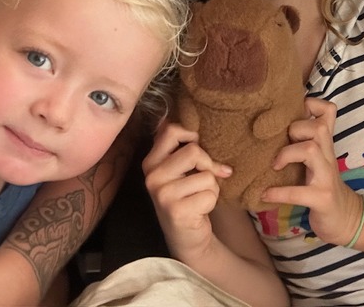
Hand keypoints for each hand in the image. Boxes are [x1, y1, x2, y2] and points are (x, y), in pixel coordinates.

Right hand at [142, 121, 230, 258]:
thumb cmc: (187, 197)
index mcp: (151, 161)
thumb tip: (203, 125)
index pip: (171, 130)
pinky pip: (210, 194)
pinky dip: (212, 202)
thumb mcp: (180, 171)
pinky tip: (200, 210)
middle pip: (193, 150)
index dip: (193, 135)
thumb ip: (184, 148)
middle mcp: (152, 176)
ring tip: (199, 197)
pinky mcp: (176, 211)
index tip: (199, 147)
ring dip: (212, 187)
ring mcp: (162, 194)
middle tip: (205, 178)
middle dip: (208, 165)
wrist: (186, 237)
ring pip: (206, 175)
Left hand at [261, 98, 363, 246]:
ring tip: (275, 165)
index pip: (329, 111)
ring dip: (287, 153)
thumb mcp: (318, 159)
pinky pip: (298, 191)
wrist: (346, 218)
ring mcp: (327, 177)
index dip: (312, 104)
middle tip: (281, 145)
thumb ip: (304, 142)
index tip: (294, 113)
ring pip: (310, 149)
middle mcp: (328, 156)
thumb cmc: (323, 185)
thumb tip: (274, 125)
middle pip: (318, 127)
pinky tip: (265, 195)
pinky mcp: (322, 198)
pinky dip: (278, 192)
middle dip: (295, 129)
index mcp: (325, 144)